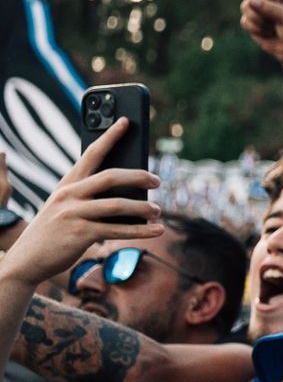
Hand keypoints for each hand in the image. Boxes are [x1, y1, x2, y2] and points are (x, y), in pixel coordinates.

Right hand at [2, 121, 160, 288]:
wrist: (26, 260)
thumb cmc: (52, 232)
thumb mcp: (64, 208)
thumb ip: (88, 197)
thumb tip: (129, 194)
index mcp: (67, 184)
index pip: (91, 154)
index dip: (110, 136)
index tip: (128, 121)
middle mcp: (69, 195)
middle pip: (110, 177)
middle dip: (138, 176)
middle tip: (157, 181)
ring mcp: (73, 213)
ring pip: (117, 205)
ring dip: (143, 208)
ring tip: (158, 211)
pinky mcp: (80, 234)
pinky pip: (117, 230)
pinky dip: (141, 231)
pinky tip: (158, 230)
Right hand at [240, 0, 282, 66]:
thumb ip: (270, 8)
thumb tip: (250, 1)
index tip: (276, 2)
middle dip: (260, 8)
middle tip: (275, 19)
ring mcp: (260, 9)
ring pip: (245, 6)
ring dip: (258, 20)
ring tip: (273, 28)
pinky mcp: (253, 22)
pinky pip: (244, 21)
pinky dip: (256, 30)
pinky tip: (269, 34)